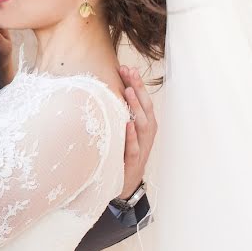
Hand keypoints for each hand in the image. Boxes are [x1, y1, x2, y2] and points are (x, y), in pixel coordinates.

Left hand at [119, 66, 157, 198]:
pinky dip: (131, 137)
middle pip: (145, 108)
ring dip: (136, 107)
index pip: (142, 100)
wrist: (124, 183)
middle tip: (129, 71)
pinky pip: (133, 148)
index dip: (136, 84)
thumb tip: (105, 91)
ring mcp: (141, 148)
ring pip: (143, 125)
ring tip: (128, 91)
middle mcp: (146, 134)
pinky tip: (127, 125)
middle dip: (138, 89)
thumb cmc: (122, 152)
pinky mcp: (132, 162)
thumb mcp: (122, 131)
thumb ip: (119, 113)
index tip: (127, 67)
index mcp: (145, 125)